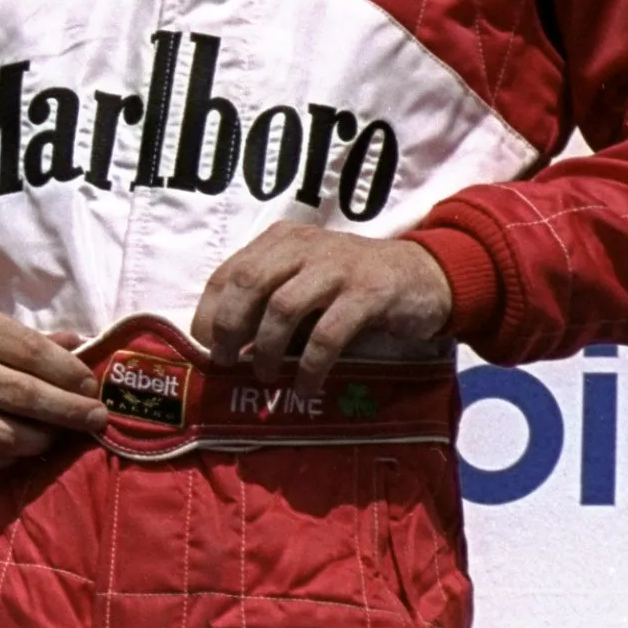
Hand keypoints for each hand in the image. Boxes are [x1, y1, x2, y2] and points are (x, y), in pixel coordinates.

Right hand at [0, 298, 106, 469]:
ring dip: (41, 439)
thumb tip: (80, 349)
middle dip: (69, 411)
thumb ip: (25, 338)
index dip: (69, 373)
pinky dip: (8, 456)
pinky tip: (20, 445)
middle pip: (23, 397)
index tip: (90, 386)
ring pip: (4, 436)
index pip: (30, 353)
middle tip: (96, 418)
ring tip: (56, 434)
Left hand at [191, 223, 452, 398]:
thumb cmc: (352, 283)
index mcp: (282, 241)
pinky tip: (304, 387)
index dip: (209, 310)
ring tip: (264, 377)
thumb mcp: (306, 277)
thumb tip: (226, 343)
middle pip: (249, 284)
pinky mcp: (368, 294)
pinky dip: (309, 365)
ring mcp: (337, 268)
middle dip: (229, 327)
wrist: (425, 275)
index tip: (202, 345)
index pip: (230, 272)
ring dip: (267, 348)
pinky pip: (328, 334)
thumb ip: (270, 296)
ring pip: (283, 307)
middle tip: (226, 363)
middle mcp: (305, 248)